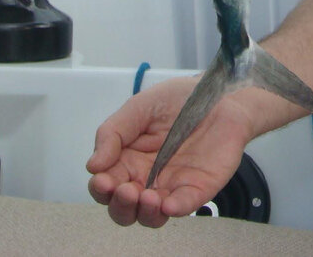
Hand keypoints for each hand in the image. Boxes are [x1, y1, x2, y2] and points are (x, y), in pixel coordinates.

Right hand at [86, 78, 254, 226]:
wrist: (220, 94)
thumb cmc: (178, 100)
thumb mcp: (139, 108)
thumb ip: (113, 132)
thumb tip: (92, 165)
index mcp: (128, 160)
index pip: (107, 185)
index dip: (101, 188)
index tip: (102, 180)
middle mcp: (147, 179)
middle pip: (124, 208)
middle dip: (120, 206)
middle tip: (125, 190)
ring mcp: (173, 186)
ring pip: (151, 216)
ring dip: (144, 213)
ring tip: (147, 197)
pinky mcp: (198, 187)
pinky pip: (184, 206)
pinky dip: (174, 209)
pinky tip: (168, 203)